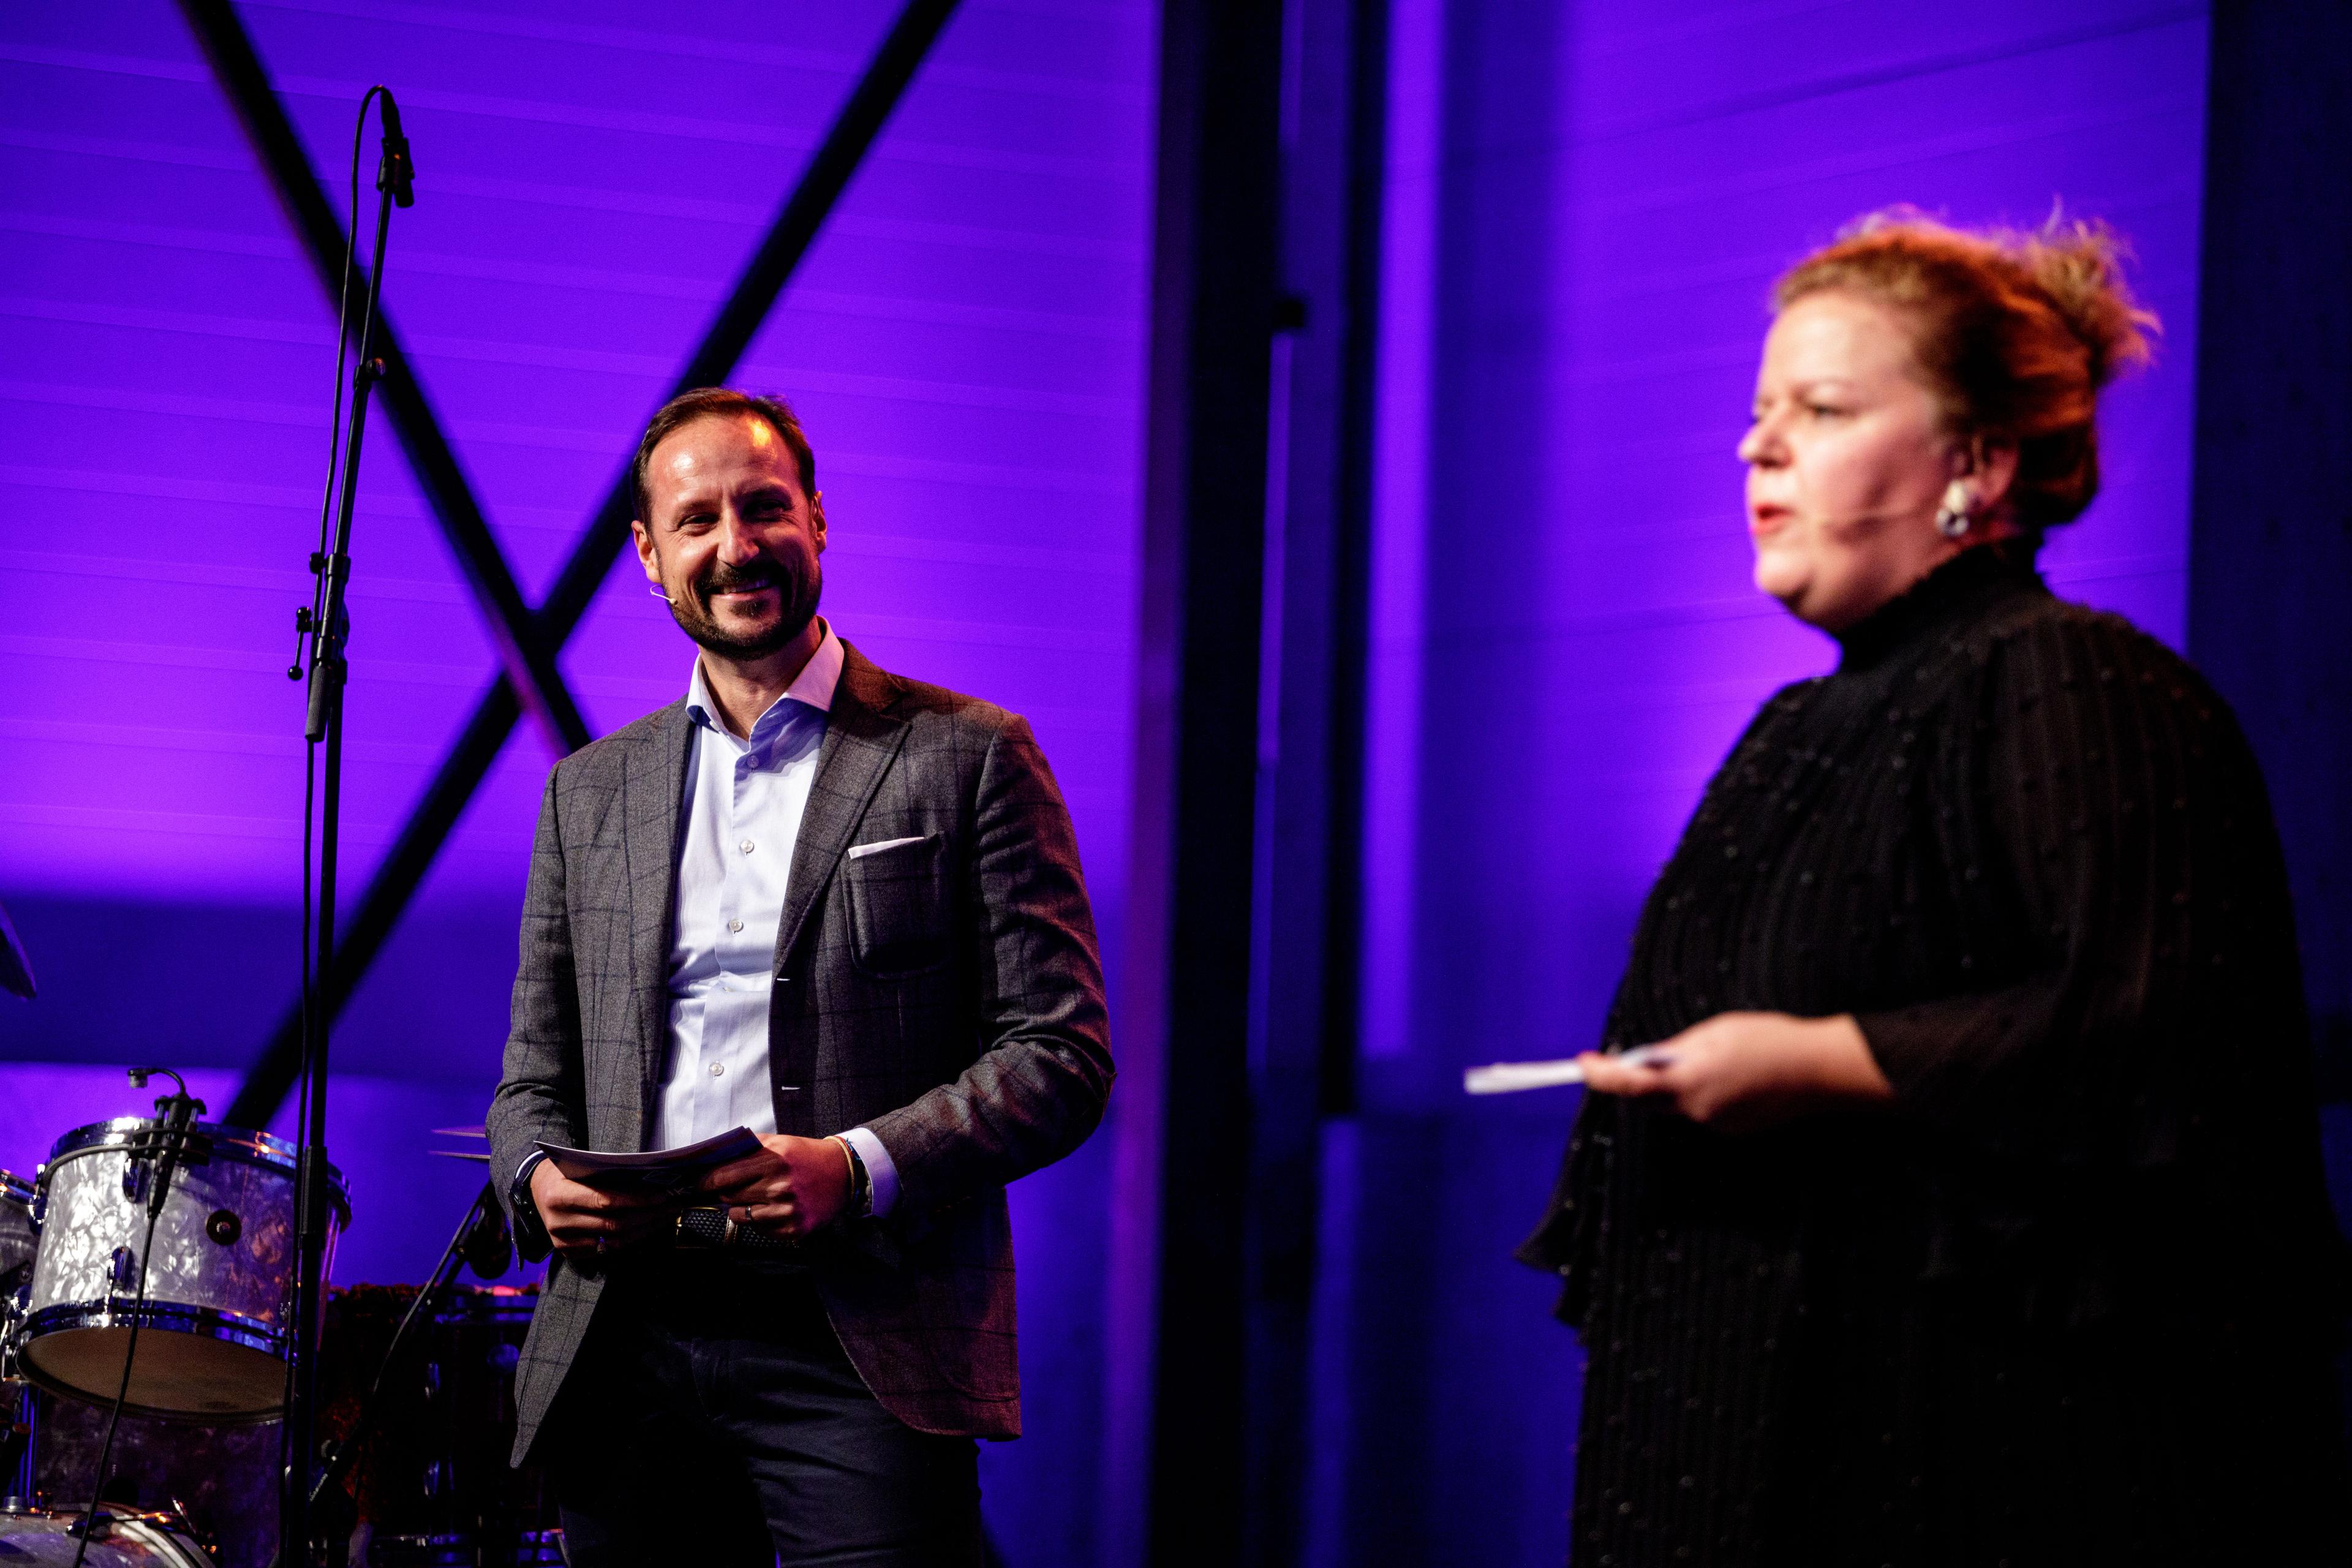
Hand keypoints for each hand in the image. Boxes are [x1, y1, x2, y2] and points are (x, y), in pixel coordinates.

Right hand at [529, 1159, 675, 1254]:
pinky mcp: (568, 1253)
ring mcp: (562, 1242)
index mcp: (559, 1196)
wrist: (536, 1189)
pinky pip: (606, 1250)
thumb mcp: (579, 1167)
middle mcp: (558, 1223)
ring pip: (614, 1241)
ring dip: (645, 1229)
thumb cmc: (565, 1173)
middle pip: (613, 1224)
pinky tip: (647, 1228)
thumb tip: (650, 1179)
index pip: (605, 1201)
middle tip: (673, 1204)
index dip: (637, 1199)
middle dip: (648, 1215)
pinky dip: (630, 1240)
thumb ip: (606, 1176)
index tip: (663, 1194)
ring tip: (666, 1216)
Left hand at [699, 1134, 851, 1238]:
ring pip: (740, 1216)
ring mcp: (787, 1210)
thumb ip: (747, 1147)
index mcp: (773, 1160)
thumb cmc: (804, 1156)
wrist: (843, 1174)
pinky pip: (759, 1230)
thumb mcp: (778, 1142)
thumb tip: (713, 1155)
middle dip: (725, 1192)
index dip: (706, 1181)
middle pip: (728, 1196)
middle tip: (730, 1189)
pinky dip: (759, 1220)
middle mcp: (779, 1186)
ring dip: (740, 1207)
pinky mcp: (794, 1229)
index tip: (699, 1183)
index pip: (723, 1176)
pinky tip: (772, 1208)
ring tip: (755, 1198)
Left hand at [1574, 1012, 1892, 1131]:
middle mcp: (1698, 1112)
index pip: (1629, 1086)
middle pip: (1650, 1101)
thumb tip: (1653, 1059)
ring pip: (1679, 1104)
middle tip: (1636, 1055)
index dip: (1600, 1076)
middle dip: (1638, 1080)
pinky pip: (1705, 1109)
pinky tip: (1731, 1074)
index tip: (1583, 1064)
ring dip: (1677, 1084)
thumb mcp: (1715, 1032)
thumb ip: (1678, 1050)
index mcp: (1689, 1084)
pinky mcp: (1736, 1130)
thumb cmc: (1769, 1041)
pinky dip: (1703, 1092)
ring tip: (1710, 1055)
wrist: (1821, 1071)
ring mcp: (1718, 1125)